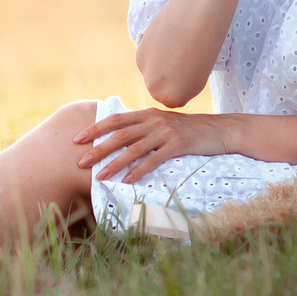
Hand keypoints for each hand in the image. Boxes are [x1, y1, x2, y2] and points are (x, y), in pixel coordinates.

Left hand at [75, 106, 230, 183]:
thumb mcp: (163, 123)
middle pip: (120, 134)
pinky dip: (139, 171)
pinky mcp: (178, 145)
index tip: (78, 139)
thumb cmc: (188, 130)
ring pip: (133, 149)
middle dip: (98, 148)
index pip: (116, 119)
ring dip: (114, 163)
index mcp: (147, 114)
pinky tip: (127, 181)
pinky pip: (154, 159)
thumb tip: (120, 137)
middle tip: (81, 161)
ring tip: (100, 176)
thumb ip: (143, 127)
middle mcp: (154, 120)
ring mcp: (166, 132)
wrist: (218, 130)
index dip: (95, 128)